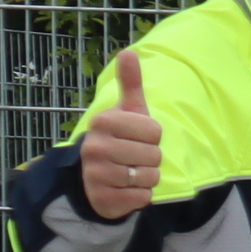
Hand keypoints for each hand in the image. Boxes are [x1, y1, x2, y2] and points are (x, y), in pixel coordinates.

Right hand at [78, 49, 163, 219]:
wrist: (95, 178)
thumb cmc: (120, 139)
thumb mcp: (127, 111)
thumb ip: (130, 84)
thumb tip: (128, 52)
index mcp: (103, 122)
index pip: (155, 132)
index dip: (153, 137)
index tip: (137, 137)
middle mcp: (94, 147)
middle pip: (154, 155)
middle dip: (151, 158)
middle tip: (133, 156)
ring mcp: (95, 175)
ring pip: (149, 177)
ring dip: (147, 177)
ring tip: (130, 171)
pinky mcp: (102, 199)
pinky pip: (142, 197)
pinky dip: (141, 195)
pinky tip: (125, 189)